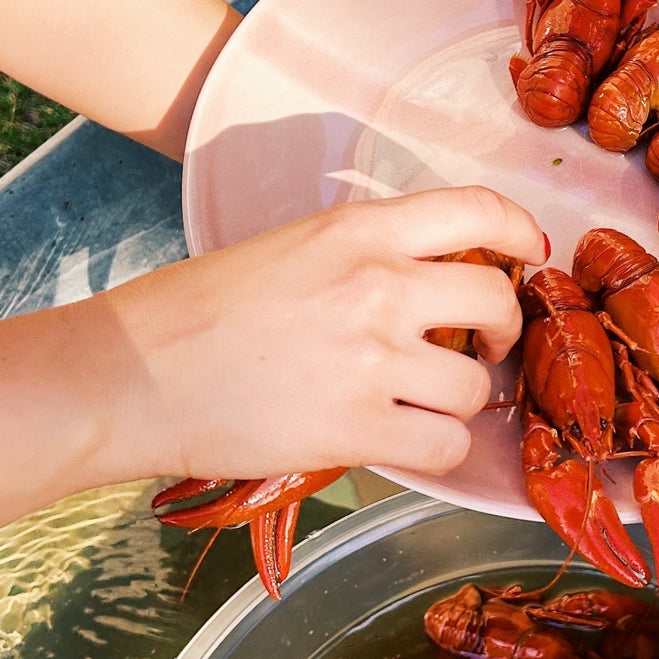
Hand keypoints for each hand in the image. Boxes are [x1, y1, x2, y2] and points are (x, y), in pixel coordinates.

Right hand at [103, 187, 546, 481]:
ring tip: (421, 403)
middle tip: (484, 347)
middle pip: (496, 298)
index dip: (520, 232)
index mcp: (358, 231)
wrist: (129, 373)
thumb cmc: (194, 313)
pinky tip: (404, 440)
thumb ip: (364, 256)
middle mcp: (377, 285)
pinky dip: (437, 449)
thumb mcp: (289, 250)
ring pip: (474, 385)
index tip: (529, 256)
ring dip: (459, 401)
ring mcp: (370, 357)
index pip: (477, 210)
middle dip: (505, 328)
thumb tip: (429, 284)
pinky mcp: (356, 426)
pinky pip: (445, 445)